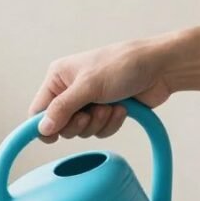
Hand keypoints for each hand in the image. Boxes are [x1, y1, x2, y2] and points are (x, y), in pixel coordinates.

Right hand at [29, 33, 184, 142]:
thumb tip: (41, 128)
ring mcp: (89, 102)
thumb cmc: (124, 65)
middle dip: (79, 123)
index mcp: (59, 78)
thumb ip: (63, 108)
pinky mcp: (105, 112)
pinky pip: (99, 132)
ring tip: (111, 106)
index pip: (38, 111)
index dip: (44, 126)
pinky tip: (121, 109)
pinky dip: (110, 124)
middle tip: (91, 113)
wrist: (161, 68)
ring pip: (81, 131)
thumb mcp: (88, 86)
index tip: (54, 135)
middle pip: (60, 126)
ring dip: (98, 123)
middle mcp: (70, 90)